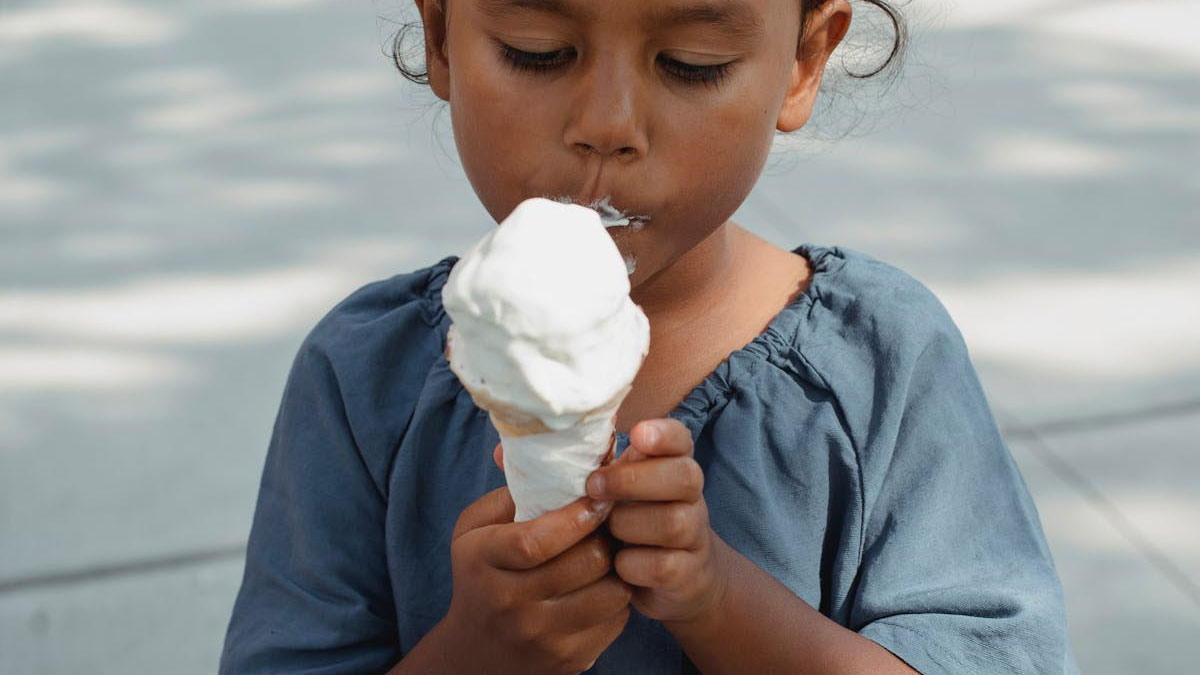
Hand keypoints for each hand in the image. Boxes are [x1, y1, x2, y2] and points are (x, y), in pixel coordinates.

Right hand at [443, 483, 631, 673]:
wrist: (476, 653)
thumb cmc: (480, 575)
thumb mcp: (475, 529)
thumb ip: (511, 492)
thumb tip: (555, 453)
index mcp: (482, 562)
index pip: (535, 541)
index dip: (576, 516)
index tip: (597, 498)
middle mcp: (508, 604)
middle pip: (583, 564)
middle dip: (604, 537)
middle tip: (608, 523)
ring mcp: (540, 636)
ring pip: (609, 593)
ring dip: (615, 567)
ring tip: (606, 553)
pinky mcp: (569, 659)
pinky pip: (616, 619)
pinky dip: (616, 596)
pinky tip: (602, 584)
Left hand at [583, 419, 730, 624]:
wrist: (674, 577)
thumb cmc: (633, 521)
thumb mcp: (622, 491)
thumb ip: (607, 467)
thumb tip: (564, 442)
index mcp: (674, 468)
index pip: (681, 439)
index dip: (663, 434)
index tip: (637, 434)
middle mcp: (691, 498)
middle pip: (684, 477)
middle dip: (635, 480)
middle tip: (594, 486)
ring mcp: (694, 536)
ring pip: (674, 522)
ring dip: (630, 524)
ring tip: (607, 530)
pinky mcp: (688, 574)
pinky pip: (663, 566)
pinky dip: (632, 564)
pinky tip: (617, 563)